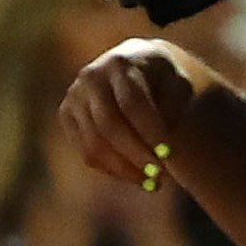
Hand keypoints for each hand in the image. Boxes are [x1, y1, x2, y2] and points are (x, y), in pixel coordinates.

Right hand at [60, 36, 207, 190]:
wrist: (136, 70)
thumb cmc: (164, 82)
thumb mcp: (178, 86)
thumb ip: (174, 109)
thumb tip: (161, 147)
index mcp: (120, 63)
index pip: (131, 103)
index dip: (149, 131)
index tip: (168, 155)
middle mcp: (91, 76)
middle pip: (108, 125)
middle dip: (135, 155)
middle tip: (161, 177)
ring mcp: (75, 95)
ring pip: (95, 145)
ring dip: (126, 169)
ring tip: (153, 182)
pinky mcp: (66, 114)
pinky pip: (87, 153)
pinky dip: (112, 170)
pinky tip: (135, 175)